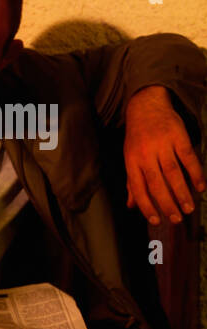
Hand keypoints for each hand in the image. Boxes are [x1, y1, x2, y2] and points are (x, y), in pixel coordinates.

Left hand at [123, 86, 204, 224]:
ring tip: (189, 208)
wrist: (146, 107)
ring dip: (182, 192)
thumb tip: (131, 206)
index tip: (156, 221)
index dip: (146, 206)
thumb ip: (132, 182)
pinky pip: (188, 158)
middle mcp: (145, 155)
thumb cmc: (137, 138)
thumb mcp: (129, 158)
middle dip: (167, 203)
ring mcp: (162, 145)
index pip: (138, 188)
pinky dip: (196, 173)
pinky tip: (201, 187)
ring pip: (173, 173)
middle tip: (176, 219)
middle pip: (157, 183)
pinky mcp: (178, 137)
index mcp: (131, 162)